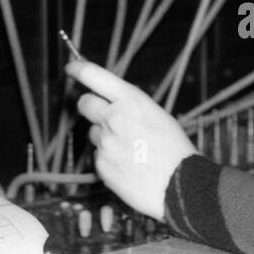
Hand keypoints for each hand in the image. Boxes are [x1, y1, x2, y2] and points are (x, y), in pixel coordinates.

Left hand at [69, 60, 198, 220]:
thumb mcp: (158, 116)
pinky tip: (130, 167)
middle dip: (89, 106)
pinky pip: (99, 158)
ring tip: (132, 151)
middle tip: (99, 113)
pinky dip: (111, 161)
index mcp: (131, 100)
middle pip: (85, 103)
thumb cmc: (176, 150)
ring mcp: (105, 143)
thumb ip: (131, 108)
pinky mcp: (101, 166)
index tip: (71, 68)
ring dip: (106, 138)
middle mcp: (113, 117)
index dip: (79, 69)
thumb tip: (112, 107)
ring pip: (95, 134)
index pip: (94, 76)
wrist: (182, 185)